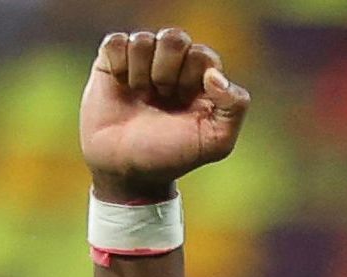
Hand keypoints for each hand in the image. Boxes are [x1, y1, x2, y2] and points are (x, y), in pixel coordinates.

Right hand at [81, 28, 248, 197]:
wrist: (126, 168)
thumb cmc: (172, 156)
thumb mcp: (215, 142)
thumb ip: (234, 108)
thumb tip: (216, 74)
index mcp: (202, 81)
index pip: (203, 54)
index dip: (193, 76)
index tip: (185, 102)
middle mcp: (174, 66)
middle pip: (175, 38)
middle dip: (168, 72)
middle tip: (163, 97)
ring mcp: (142, 60)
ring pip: (144, 39)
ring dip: (142, 72)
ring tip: (141, 96)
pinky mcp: (112, 59)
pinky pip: (117, 41)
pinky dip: (119, 65)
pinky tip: (122, 86)